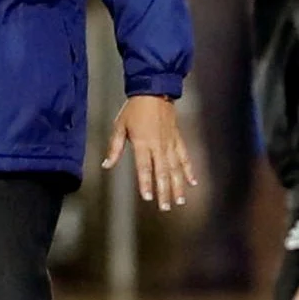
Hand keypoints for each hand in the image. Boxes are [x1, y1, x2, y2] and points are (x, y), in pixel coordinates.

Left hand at [103, 95, 196, 210]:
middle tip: (165, 207)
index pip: (144, 167)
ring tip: (179, 201)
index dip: (146, 183)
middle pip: (162, 172)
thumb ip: (114, 148)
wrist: (154, 91)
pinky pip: (185, 157)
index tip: (148, 197)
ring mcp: (170, 143)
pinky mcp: (177, 139)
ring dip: (178, 185)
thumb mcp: (119, 126)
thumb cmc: (134, 109)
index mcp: (142, 142)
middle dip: (164, 191)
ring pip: (176, 168)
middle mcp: (158, 145)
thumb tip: (106, 165)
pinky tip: (192, 182)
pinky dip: (189, 170)